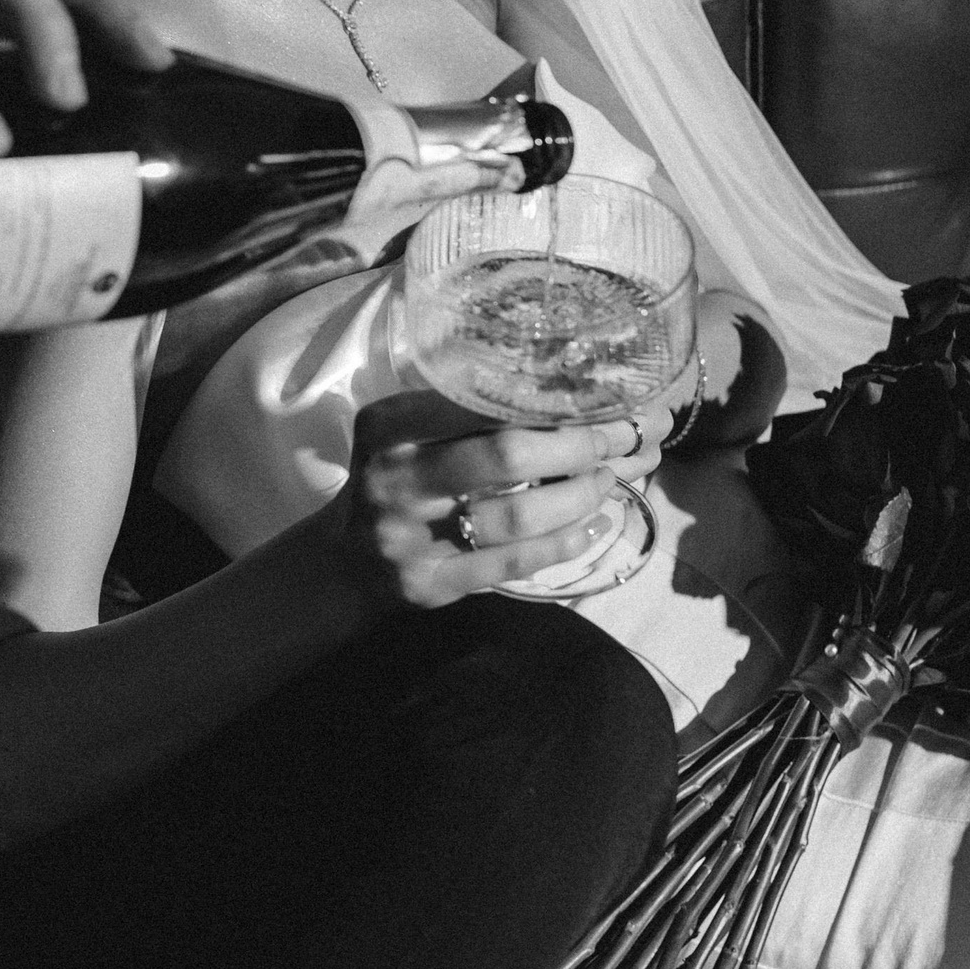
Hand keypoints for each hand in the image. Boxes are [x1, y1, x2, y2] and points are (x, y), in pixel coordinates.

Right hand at [334, 397, 658, 609]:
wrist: (348, 561)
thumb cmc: (396, 478)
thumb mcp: (406, 431)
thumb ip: (463, 408)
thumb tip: (568, 384)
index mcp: (389, 425)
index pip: (478, 402)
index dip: (547, 400)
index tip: (599, 397)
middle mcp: (396, 477)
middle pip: (505, 456)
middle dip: (577, 445)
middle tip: (621, 438)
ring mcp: (411, 536)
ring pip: (517, 516)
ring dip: (578, 496)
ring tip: (609, 479)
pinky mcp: (431, 583)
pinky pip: (514, 563)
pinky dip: (563, 543)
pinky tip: (593, 526)